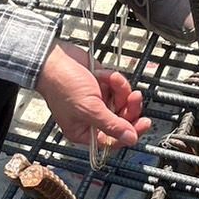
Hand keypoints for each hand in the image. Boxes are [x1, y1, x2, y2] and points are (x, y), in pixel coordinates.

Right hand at [35, 39, 151, 148]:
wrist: (54, 58)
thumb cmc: (62, 84)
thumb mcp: (89, 108)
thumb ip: (111, 125)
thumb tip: (130, 139)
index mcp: (84, 132)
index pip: (113, 140)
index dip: (129, 132)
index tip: (144, 123)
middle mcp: (92, 118)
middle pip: (122, 120)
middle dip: (128, 106)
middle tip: (134, 97)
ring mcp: (99, 102)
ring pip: (123, 101)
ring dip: (119, 89)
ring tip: (111, 80)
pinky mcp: (103, 87)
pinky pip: (119, 87)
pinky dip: (114, 79)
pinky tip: (103, 74)